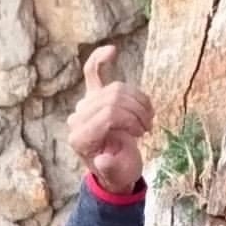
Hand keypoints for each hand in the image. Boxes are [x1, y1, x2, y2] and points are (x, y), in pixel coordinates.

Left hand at [66, 45, 152, 194]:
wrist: (113, 170)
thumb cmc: (118, 173)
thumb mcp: (119, 175)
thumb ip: (111, 168)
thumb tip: (103, 160)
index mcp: (81, 138)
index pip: (109, 113)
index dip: (131, 119)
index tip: (144, 132)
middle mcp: (78, 120)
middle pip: (114, 98)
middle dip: (136, 110)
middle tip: (147, 126)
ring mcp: (84, 107)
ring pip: (116, 88)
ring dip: (137, 99)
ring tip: (145, 117)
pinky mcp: (92, 97)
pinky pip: (92, 72)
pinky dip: (101, 59)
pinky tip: (112, 51)